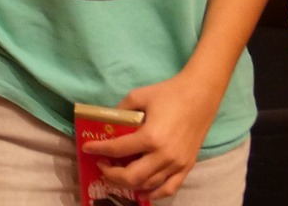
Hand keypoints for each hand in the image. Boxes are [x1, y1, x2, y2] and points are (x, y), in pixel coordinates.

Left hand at [81, 70, 223, 198]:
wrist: (200, 95)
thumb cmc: (169, 93)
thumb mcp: (139, 96)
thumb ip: (121, 110)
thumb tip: (107, 122)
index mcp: (150, 137)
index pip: (118, 149)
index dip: (99, 149)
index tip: (87, 148)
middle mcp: (163, 155)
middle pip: (131, 176)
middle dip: (111, 174)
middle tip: (102, 166)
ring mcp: (176, 164)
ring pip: (148, 184)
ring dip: (129, 184)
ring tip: (117, 176)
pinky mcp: (187, 166)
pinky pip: (169, 188)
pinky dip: (154, 193)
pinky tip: (142, 191)